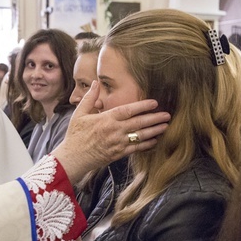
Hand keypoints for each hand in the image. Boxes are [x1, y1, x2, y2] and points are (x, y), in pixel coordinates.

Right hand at [52, 81, 169, 182]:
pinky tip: (155, 140)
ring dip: (154, 131)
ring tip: (165, 126)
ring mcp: (117, 143)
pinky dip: (147, 144)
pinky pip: (136, 148)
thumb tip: (97, 83)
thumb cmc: (75, 135)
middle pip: (139, 123)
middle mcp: (114, 131)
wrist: (73, 158)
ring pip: (140, 136)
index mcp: (106, 119)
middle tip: (167, 115)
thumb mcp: (79, 113)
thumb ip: (90, 98)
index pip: (128, 110)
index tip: (154, 103)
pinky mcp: (118, 154)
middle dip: (154, 119)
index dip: (142, 106)